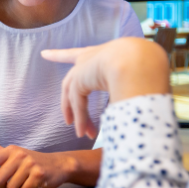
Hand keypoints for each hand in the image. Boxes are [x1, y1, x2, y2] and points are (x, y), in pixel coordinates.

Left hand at [0, 138, 76, 187]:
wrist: (58, 164)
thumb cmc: (33, 161)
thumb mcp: (15, 154)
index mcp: (10, 150)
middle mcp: (18, 155)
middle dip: (4, 186)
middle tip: (14, 182)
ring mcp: (29, 164)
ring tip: (27, 180)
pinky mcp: (39, 174)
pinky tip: (34, 184)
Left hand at [41, 37, 170, 138]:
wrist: (139, 59)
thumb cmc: (144, 64)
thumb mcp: (134, 75)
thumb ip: (128, 86)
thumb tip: (134, 101)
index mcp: (102, 53)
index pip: (76, 54)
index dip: (59, 55)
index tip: (44, 54)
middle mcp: (89, 58)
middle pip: (71, 80)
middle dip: (68, 102)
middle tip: (67, 118)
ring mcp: (82, 69)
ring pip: (74, 96)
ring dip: (79, 116)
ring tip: (83, 134)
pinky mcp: (79, 80)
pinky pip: (78, 103)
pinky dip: (81, 119)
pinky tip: (84, 133)